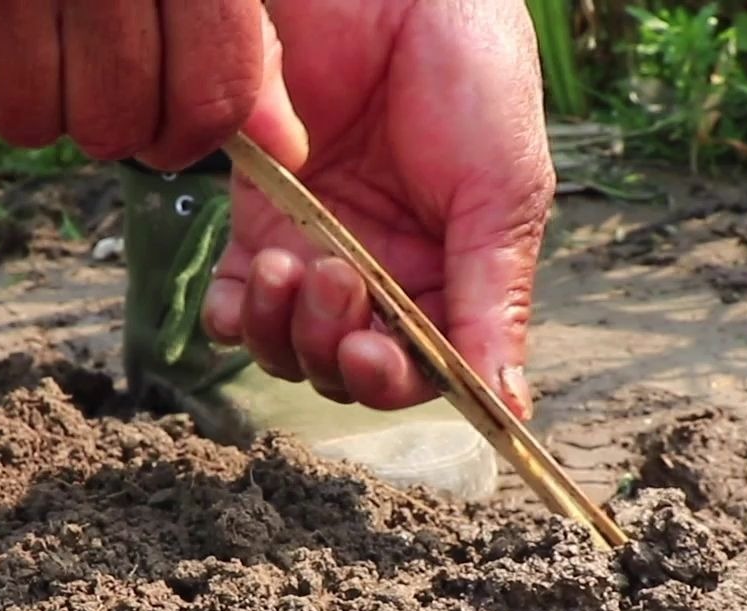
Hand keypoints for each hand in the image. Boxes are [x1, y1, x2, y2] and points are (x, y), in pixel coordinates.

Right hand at [0, 0, 307, 171]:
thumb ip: (239, 36)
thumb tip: (282, 149)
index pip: (209, 98)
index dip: (188, 134)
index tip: (168, 128)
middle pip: (114, 126)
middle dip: (106, 121)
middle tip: (88, 66)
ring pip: (30, 123)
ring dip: (33, 102)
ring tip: (29, 31)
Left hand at [202, 0, 551, 418]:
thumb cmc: (469, 67)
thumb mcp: (502, 188)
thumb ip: (494, 298)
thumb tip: (511, 408)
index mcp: (452, 277)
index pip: (424, 371)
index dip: (396, 382)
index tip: (377, 358)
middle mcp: (384, 276)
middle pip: (348, 370)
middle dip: (336, 350)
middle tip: (336, 279)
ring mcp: (318, 250)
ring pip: (288, 347)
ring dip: (286, 331)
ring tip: (296, 263)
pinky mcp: (260, 219)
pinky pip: (235, 303)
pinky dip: (237, 312)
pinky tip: (252, 278)